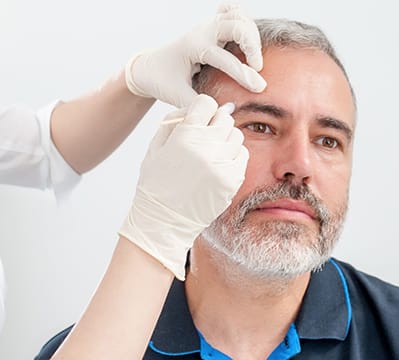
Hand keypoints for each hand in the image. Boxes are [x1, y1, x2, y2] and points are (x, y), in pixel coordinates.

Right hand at [119, 94, 247, 278]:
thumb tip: (198, 106)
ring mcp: (222, 165)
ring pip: (236, 134)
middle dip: (215, 122)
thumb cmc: (156, 181)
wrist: (163, 220)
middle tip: (205, 136)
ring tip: (211, 151)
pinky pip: (242, 155)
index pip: (206, 103)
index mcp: (185, 135)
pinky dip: (232, 155)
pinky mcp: (232, 180)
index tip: (198, 119)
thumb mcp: (156, 146)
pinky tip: (218, 164)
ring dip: (225, 138)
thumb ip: (175, 120)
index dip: (202, 109)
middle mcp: (206, 147)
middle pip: (224, 117)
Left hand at [125, 3, 265, 107]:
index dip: (244, 74)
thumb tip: (228, 111)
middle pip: (236, 25)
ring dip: (251, 33)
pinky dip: (242, 19)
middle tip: (257, 67)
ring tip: (253, 56)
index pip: (225, 58)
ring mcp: (207, 26)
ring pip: (237, 16)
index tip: (259, 88)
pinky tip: (246, 36)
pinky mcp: (211, 26)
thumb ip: (202, 105)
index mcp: (193, 47)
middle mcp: (202, 32)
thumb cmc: (161, 81)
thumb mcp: (177, 96)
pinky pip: (231, 12)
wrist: (148, 67)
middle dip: (252, 45)